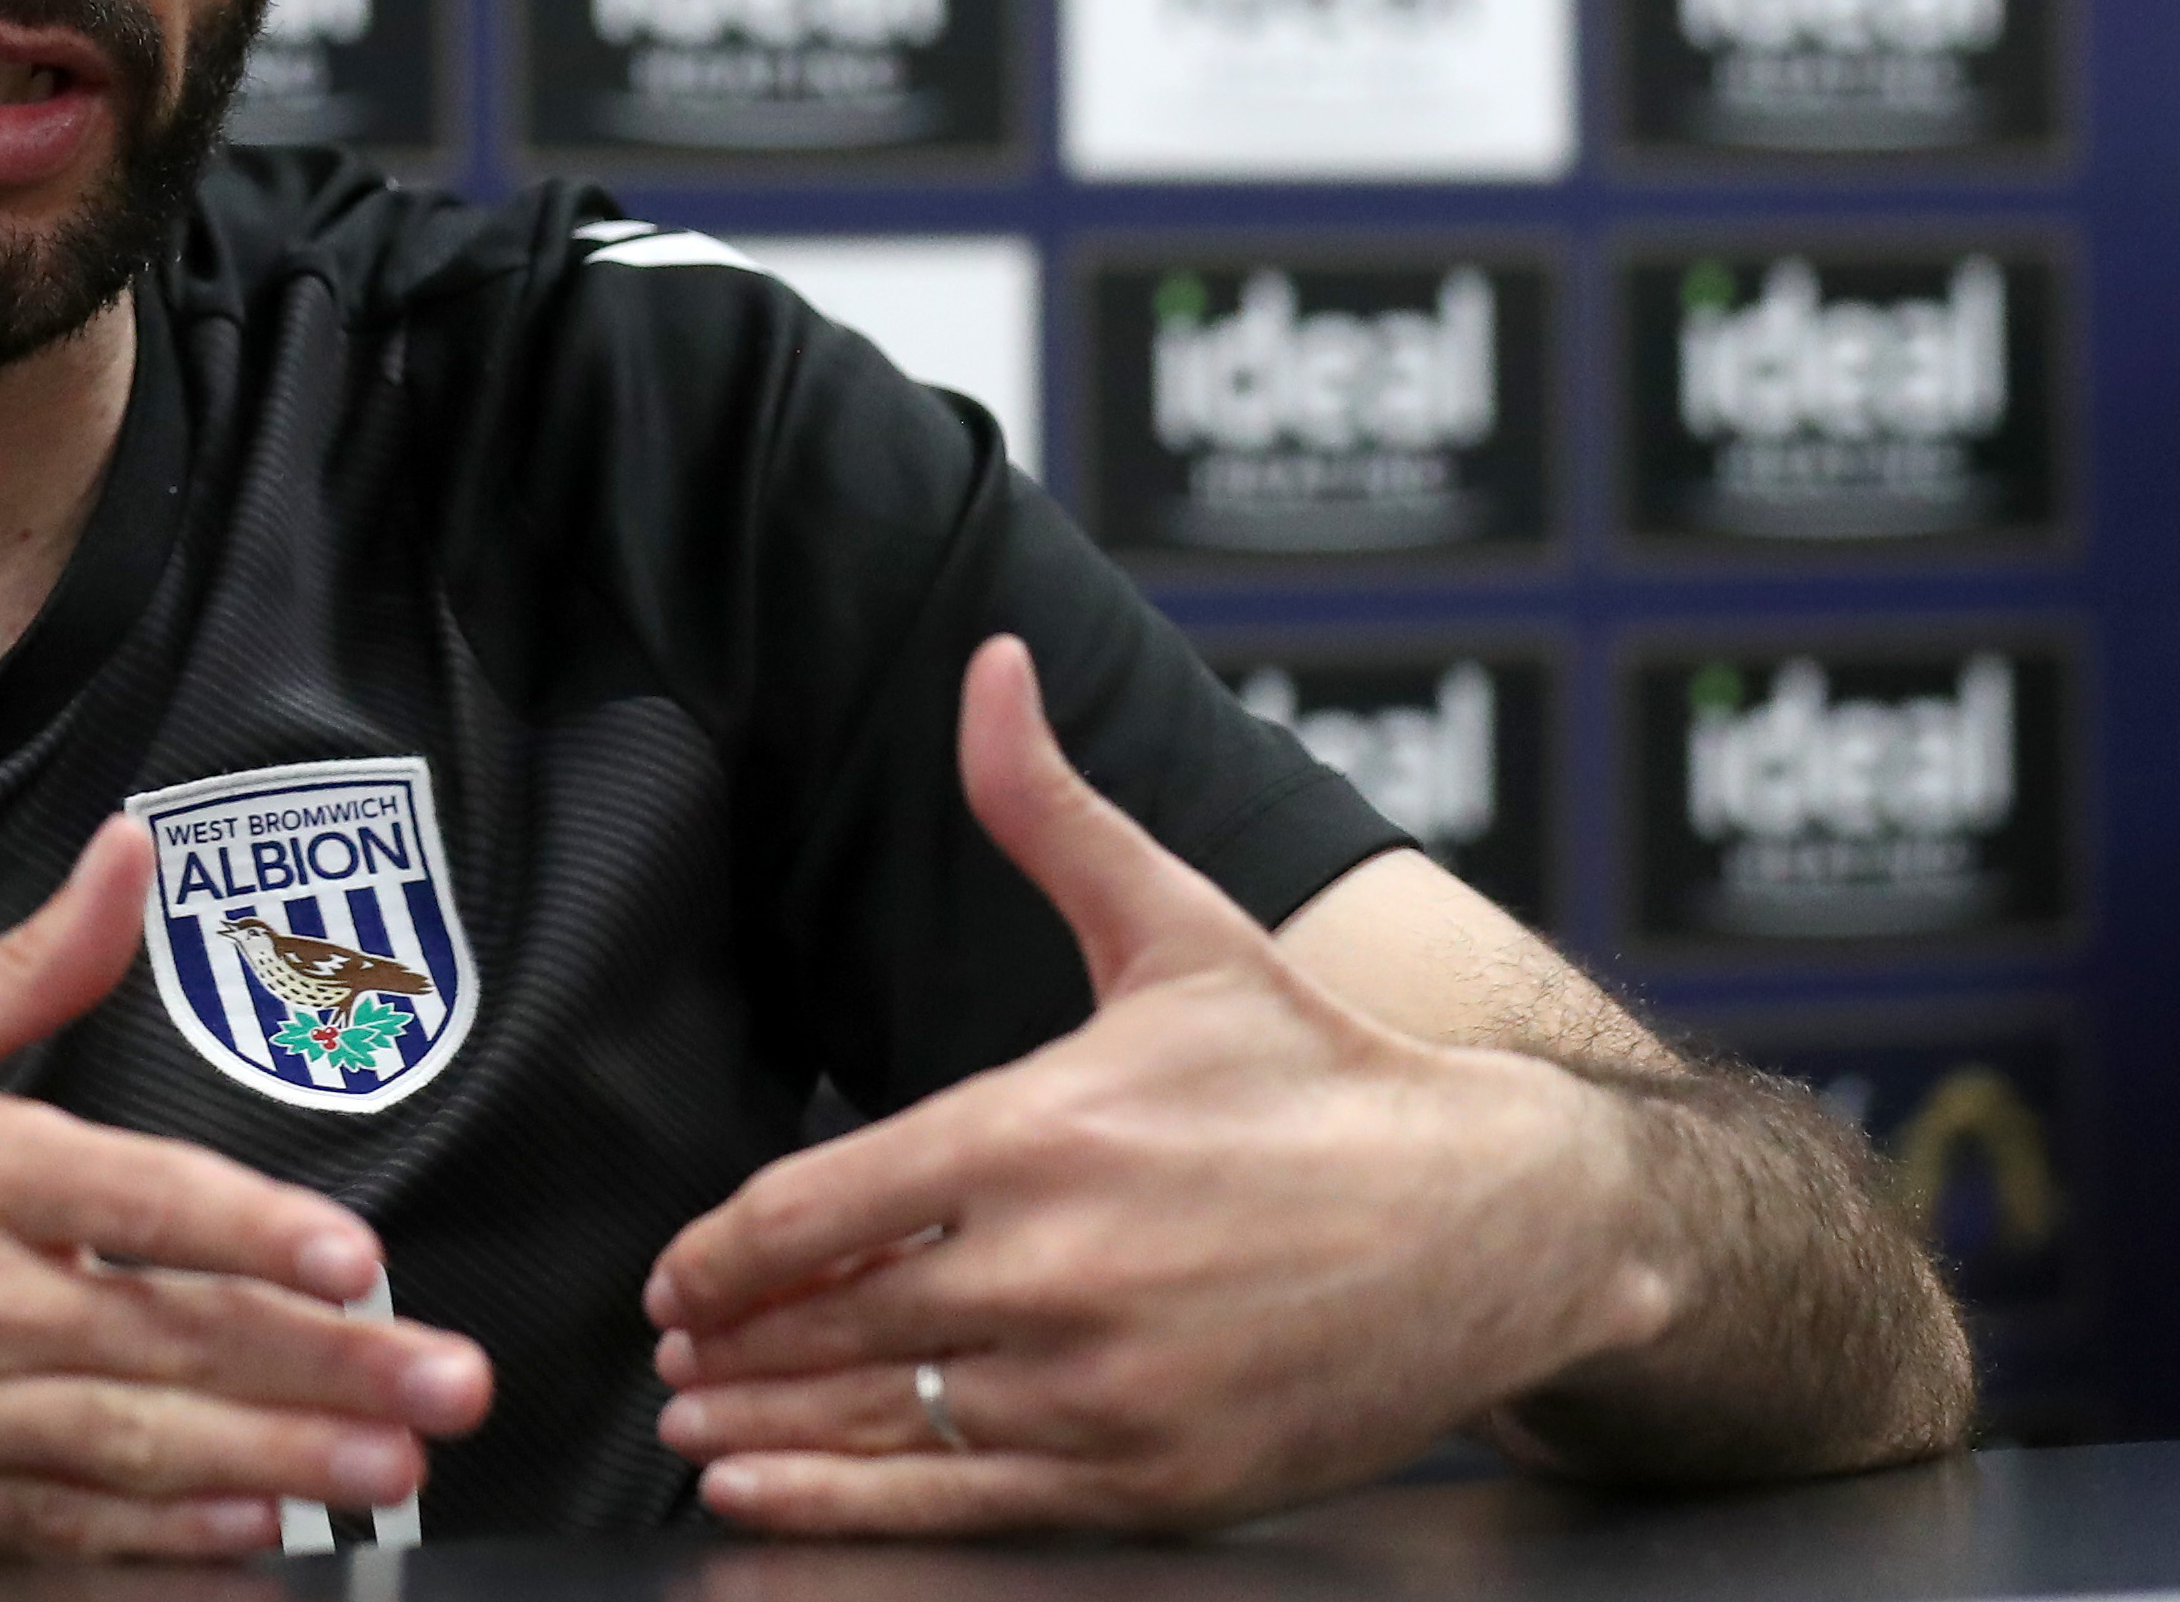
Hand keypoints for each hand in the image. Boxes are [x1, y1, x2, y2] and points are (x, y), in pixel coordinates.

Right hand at [0, 814, 493, 1563]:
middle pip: (161, 1340)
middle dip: (320, 1373)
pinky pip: (57, 1541)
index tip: (357, 1257)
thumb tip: (129, 854)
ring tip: (385, 1477)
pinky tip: (247, 1548)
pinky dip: (157, 1552)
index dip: (248, 1230)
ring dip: (273, 1470)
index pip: (125, 1199)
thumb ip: (25, 968)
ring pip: (130, 1453)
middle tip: (442, 1391)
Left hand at [645, 638, 1677, 1534]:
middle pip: (832, 1325)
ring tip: (699, 1429)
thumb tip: (989, 667)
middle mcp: (1058, 1269)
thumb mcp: (1179, 926)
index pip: (816, 1207)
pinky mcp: (1158, 1481)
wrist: (1506, 1222)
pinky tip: (775, 1501)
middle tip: (673, 1354)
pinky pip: (965, 1509)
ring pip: (886, 1424)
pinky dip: (851, 1511)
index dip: (721, 1252)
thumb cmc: (1326, 1072)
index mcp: (1040, 1132)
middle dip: (733, 1346)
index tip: (672, 1276)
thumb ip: (1049, 810)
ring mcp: (1108, 1389)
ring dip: (769, 1434)